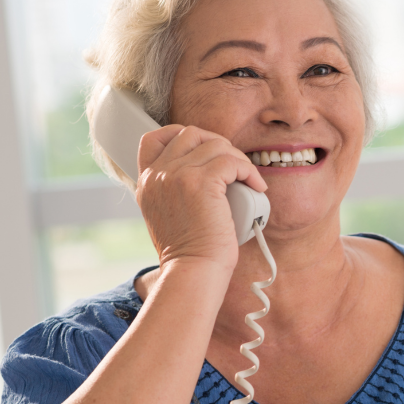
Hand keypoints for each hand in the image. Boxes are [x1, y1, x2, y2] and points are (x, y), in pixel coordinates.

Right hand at [135, 124, 267, 271]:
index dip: (182, 134)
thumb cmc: (189, 252)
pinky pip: (232, 161)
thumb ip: (175, 190)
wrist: (192, 270)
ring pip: (216, 145)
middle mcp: (158, 174)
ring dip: (238, 159)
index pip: (154, 137)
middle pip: (190, 133)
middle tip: (234, 166)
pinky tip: (257, 187)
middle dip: (218, 143)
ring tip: (248, 180)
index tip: (205, 149)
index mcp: (147, 181)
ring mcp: (177, 175)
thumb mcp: (168, 214)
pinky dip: (250, 171)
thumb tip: (207, 173)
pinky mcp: (201, 182)